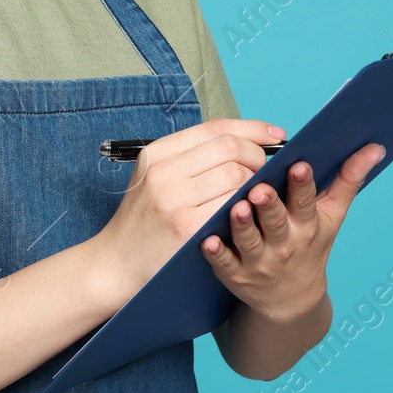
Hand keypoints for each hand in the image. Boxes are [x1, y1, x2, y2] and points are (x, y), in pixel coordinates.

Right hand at [94, 118, 283, 301]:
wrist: (116, 264)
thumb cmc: (145, 220)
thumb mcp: (157, 178)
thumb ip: (193, 158)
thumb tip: (247, 141)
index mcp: (157, 153)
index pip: (216, 128)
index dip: (252, 129)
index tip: (276, 134)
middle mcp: (163, 172)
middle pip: (230, 148)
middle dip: (258, 157)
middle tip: (266, 172)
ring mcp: (174, 200)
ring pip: (236, 175)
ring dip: (256, 183)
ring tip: (256, 194)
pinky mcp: (188, 228)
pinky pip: (233, 206)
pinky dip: (247, 206)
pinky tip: (248, 212)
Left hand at [200, 142, 386, 322]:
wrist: (292, 299)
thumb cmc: (311, 244)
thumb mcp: (333, 215)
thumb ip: (349, 179)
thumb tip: (375, 146)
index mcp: (308, 226)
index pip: (306, 203)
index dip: (303, 185)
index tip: (300, 165)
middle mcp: (285, 245)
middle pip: (276, 222)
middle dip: (269, 206)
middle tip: (260, 189)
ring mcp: (259, 262)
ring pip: (249, 242)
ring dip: (242, 226)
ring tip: (236, 208)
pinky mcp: (236, 275)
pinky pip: (224, 264)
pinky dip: (217, 254)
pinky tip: (209, 240)